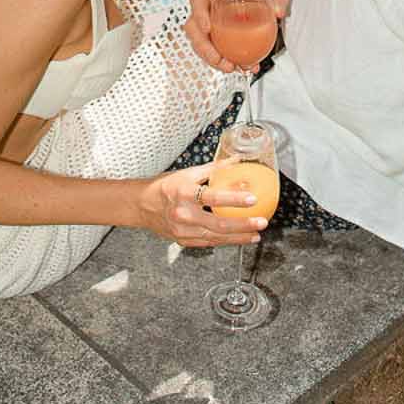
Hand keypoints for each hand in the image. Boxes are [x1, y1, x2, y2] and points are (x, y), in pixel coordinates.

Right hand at [135, 164, 266, 248]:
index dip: (234, 198)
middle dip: (243, 225)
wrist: (141, 206)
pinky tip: (238, 239)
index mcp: (184, 193)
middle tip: (261, 222)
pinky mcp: (183, 241)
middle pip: (218, 223)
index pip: (213, 196)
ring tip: (256, 235)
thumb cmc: (164, 187)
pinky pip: (208, 242)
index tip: (252, 198)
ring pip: (216, 237)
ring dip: (238, 237)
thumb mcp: (188, 173)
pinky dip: (225, 241)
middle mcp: (183, 214)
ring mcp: (183, 231)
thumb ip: (214, 169)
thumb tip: (237, 161)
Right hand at [186, 0, 238, 72]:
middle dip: (203, 47)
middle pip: (193, 27)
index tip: (207, 28)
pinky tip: (241, 67)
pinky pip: (213, 51)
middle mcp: (207, 7)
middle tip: (218, 58)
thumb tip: (279, 11)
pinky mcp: (214, 37)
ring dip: (212, 59)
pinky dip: (224, 62)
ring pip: (200, 44)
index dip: (199, 14)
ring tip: (230, 67)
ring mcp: (208, 23)